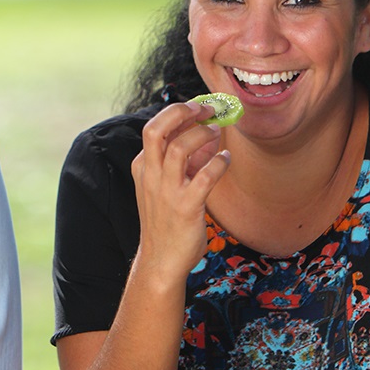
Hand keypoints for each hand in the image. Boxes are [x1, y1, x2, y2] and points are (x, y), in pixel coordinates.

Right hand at [130, 101, 229, 280]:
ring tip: (217, 132)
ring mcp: (166, 191)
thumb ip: (181, 160)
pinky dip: (219, 162)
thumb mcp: (164, 186)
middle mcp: (150, 175)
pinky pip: (205, 176)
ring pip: (180, 147)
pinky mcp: (185, 207)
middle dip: (182, 112)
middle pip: (156, 129)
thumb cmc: (166, 220)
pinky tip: (225, 160)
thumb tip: (207, 131)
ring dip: (203, 134)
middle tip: (205, 109)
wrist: (161, 261)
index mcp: (143, 167)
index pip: (155, 127)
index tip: (199, 108)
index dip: (179, 112)